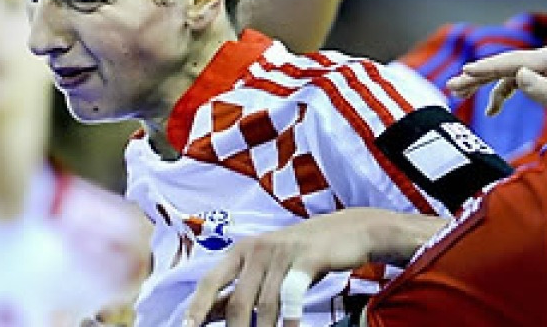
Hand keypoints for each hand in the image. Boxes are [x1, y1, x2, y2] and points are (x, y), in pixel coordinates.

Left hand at [181, 209, 446, 326]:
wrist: (351, 229)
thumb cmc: (303, 254)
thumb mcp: (268, 266)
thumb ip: (239, 287)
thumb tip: (206, 314)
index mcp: (241, 250)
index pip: (209, 282)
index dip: (196, 309)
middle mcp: (258, 248)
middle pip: (237, 301)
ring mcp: (283, 251)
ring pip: (265, 304)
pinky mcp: (309, 257)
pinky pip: (293, 294)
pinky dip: (290, 319)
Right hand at [446, 44, 546, 139]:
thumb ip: (545, 91)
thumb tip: (518, 76)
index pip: (512, 63)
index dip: (484, 70)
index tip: (462, 75)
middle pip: (506, 64)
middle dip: (477, 75)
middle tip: (451, 87)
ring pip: (510, 73)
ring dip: (487, 85)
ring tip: (461, 96)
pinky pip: (521, 81)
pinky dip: (504, 92)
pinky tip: (493, 110)